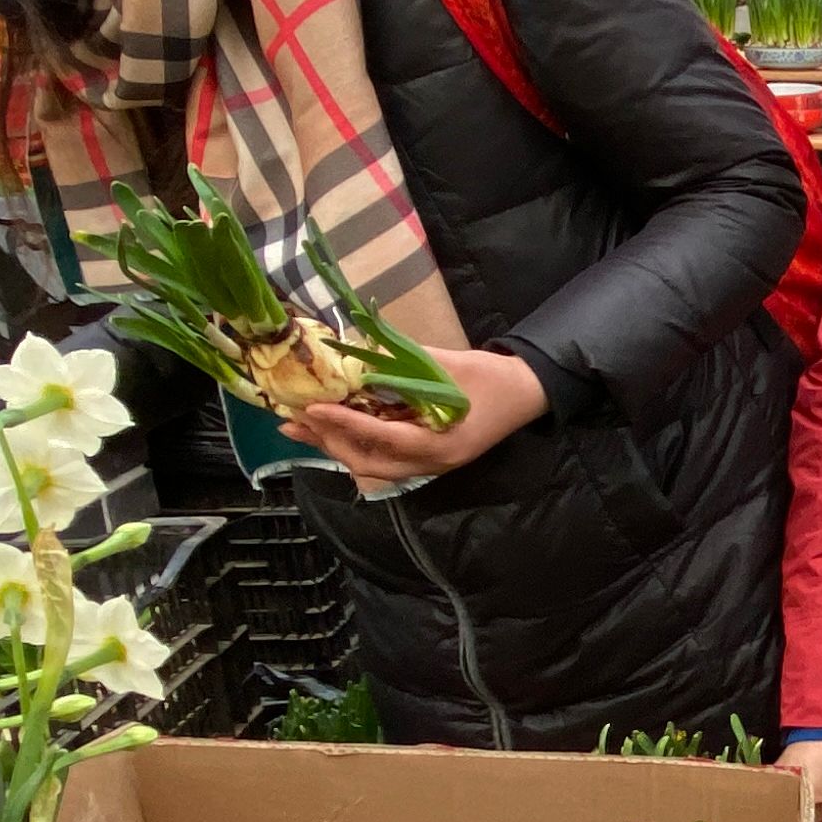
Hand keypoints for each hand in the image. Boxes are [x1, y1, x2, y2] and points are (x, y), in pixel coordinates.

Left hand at [289, 348, 549, 483]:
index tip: (313, 410)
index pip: (383, 438)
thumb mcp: (451, 364)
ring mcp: (431, 466)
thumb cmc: (493, 378)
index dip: (345, 425)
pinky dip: (356, 446)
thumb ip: (404, 364)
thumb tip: (358, 355)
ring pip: (372, 466)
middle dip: (328, 442)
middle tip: (294, 423)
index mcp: (441, 444)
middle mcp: (433, 463)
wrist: (527, 394)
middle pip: (368, 463)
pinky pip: (383, 461)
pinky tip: (335, 432)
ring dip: (336, 447)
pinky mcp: (428, 459)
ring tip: (303, 429)